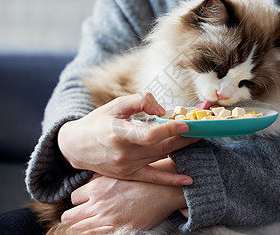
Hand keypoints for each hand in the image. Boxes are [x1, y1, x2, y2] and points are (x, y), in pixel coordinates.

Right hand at [57, 92, 198, 185]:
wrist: (76, 146)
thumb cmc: (98, 122)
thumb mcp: (115, 105)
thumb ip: (140, 101)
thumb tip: (163, 110)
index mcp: (118, 132)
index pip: (150, 134)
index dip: (171, 129)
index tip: (188, 123)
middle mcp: (123, 152)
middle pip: (161, 147)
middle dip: (185, 138)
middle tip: (204, 129)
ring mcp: (126, 167)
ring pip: (161, 158)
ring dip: (183, 150)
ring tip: (200, 140)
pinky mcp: (128, 175)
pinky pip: (153, 178)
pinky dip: (171, 179)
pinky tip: (189, 179)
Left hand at [60, 172, 186, 232]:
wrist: (163, 191)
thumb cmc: (142, 180)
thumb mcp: (118, 173)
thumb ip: (100, 178)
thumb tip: (88, 183)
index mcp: (96, 187)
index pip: (73, 198)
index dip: (79, 202)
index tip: (86, 203)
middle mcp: (97, 203)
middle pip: (69, 216)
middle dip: (75, 216)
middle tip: (84, 216)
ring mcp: (106, 219)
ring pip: (78, 228)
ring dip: (82, 226)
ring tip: (92, 224)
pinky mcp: (116, 229)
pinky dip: (94, 233)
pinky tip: (101, 229)